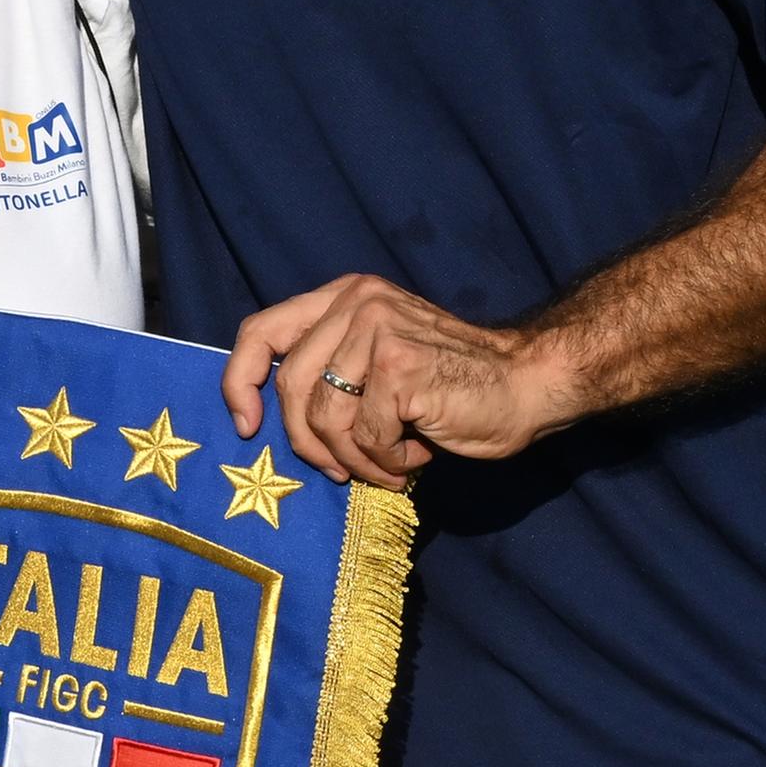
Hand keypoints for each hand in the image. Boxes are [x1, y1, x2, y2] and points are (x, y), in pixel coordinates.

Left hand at [219, 274, 576, 486]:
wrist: (527, 384)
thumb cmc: (450, 385)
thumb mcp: (377, 359)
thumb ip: (328, 368)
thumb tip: (261, 418)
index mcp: (345, 295)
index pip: (260, 331)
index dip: (239, 383)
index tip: (247, 429)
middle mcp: (357, 302)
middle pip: (289, 385)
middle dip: (308, 443)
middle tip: (340, 470)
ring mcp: (379, 329)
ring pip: (325, 416)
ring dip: (354, 458)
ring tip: (388, 464)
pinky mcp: (400, 365)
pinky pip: (364, 435)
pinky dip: (386, 462)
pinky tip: (415, 456)